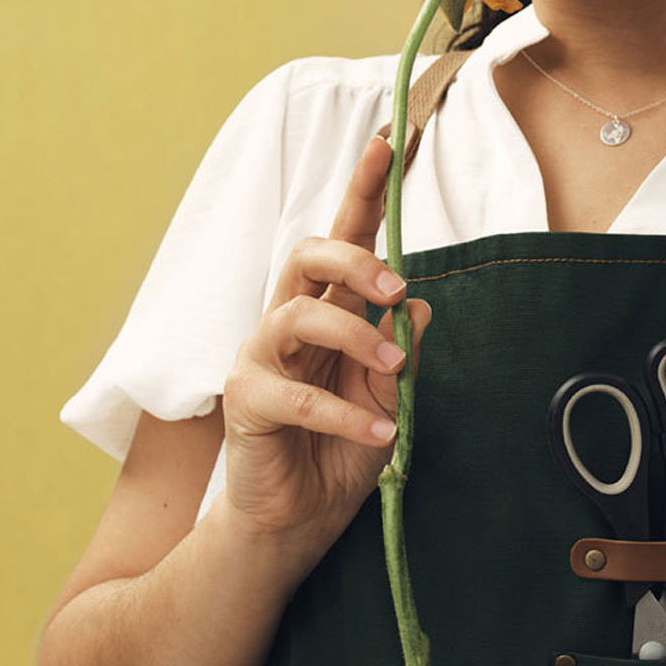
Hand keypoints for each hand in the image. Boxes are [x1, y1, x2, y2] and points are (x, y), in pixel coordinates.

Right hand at [220, 133, 432, 550]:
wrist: (294, 522)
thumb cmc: (339, 453)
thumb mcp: (388, 398)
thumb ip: (399, 352)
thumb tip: (419, 303)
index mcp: (327, 312)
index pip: (344, 240)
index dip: (363, 192)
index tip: (389, 143)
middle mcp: (289, 323)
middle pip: (308, 255)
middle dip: (353, 256)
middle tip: (395, 284)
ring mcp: (261, 357)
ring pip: (298, 313)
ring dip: (353, 333)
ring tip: (391, 366)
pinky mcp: (245, 400)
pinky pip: (295, 394)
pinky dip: (345, 412)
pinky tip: (379, 433)